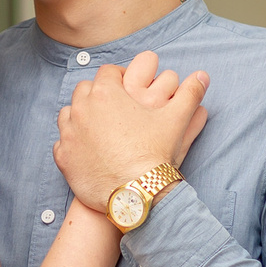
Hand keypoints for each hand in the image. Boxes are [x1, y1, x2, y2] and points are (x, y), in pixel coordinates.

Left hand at [53, 51, 211, 210]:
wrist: (137, 193)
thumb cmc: (155, 154)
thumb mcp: (176, 120)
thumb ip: (190, 93)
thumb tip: (203, 75)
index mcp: (105, 93)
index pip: (108, 73)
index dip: (120, 78)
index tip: (128, 88)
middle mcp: (81, 109)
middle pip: (85, 90)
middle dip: (98, 94)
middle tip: (114, 107)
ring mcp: (69, 133)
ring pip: (69, 113)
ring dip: (81, 115)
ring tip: (99, 127)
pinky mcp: (63, 157)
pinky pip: (62, 141)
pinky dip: (73, 142)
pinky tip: (88, 149)